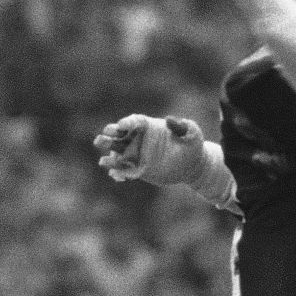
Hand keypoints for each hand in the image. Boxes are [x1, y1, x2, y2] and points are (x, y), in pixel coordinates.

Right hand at [94, 114, 208, 186]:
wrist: (193, 165)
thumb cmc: (192, 144)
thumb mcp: (191, 132)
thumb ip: (181, 125)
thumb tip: (169, 119)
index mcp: (148, 126)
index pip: (134, 121)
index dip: (127, 122)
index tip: (121, 125)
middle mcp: (138, 139)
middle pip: (118, 135)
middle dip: (108, 135)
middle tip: (102, 137)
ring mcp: (136, 154)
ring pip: (117, 153)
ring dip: (109, 157)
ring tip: (103, 161)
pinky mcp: (137, 169)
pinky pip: (124, 171)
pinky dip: (118, 173)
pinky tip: (117, 176)